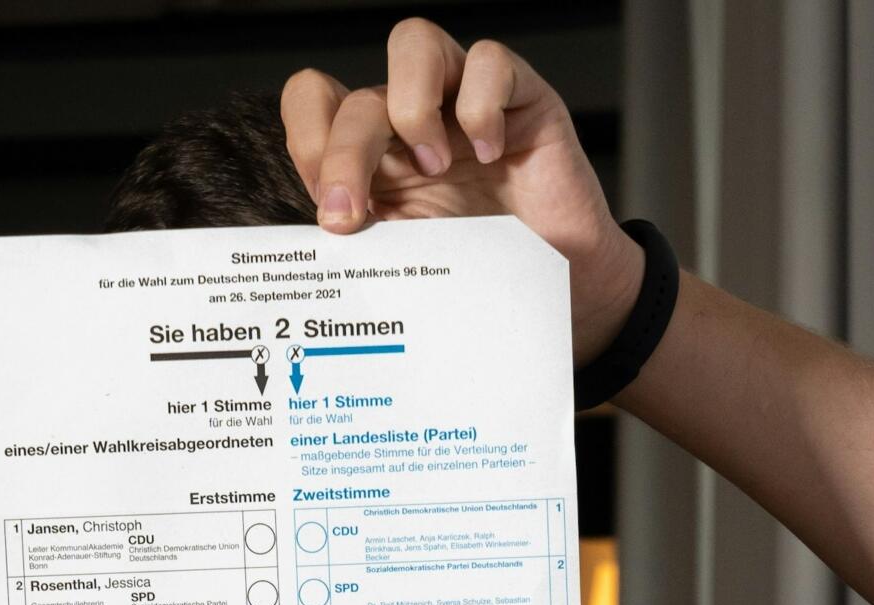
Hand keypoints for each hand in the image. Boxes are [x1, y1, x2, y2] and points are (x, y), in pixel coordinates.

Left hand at [280, 16, 645, 365]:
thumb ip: (365, 247)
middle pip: (356, 95)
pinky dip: (484, 107)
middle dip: (343, 155)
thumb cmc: (488, 274)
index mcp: (376, 155)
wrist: (565, 292)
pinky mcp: (520, 95)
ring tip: (435, 167)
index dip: (308, 142)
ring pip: (414, 43)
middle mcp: (412, 119)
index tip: (331, 211)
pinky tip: (490, 154)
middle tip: (353, 213)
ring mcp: (463, 100)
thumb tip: (315, 250)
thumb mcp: (409, 267)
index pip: (314, 101)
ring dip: (410, 106)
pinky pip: (490, 61)